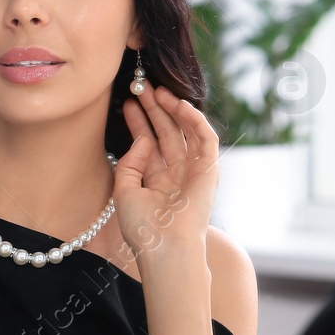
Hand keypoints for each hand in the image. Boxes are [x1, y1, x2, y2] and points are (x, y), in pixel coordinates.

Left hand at [112, 82, 219, 263]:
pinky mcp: (210, 170)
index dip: (139, 122)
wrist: (166, 247)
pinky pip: (205, 139)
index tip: (127, 103)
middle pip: (166, 133)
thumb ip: (130, 162)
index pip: (149, 144)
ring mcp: (194, 171)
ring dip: (173, 110)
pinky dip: (195, 120)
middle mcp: (176, 174)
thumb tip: (144, 138)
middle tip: (141, 87)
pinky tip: (179, 105)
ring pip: (185, 132)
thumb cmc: (143, 228)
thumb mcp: (125, 191)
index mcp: (157, 181)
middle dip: (154, 110)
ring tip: (157, 90)